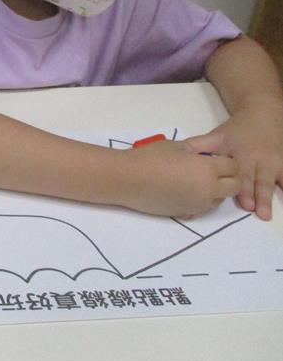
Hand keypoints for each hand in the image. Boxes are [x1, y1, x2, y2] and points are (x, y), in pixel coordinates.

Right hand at [121, 140, 239, 217]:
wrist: (126, 180)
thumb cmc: (148, 158)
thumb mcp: (176, 146)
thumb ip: (196, 150)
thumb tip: (206, 155)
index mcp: (207, 169)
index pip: (233, 167)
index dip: (225, 161)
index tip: (212, 158)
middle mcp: (208, 189)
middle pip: (234, 187)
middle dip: (227, 178)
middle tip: (209, 171)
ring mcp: (198, 204)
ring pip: (219, 200)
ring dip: (214, 190)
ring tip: (193, 181)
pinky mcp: (186, 214)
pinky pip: (202, 207)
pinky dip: (199, 200)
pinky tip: (181, 190)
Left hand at [186, 99, 282, 220]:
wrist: (262, 114)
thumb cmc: (236, 130)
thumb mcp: (217, 136)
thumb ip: (198, 146)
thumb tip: (179, 154)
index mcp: (241, 154)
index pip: (241, 172)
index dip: (243, 188)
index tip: (244, 203)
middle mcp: (259, 160)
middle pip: (259, 179)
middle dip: (258, 195)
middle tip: (255, 210)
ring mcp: (275, 163)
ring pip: (275, 181)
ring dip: (272, 196)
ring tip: (269, 212)